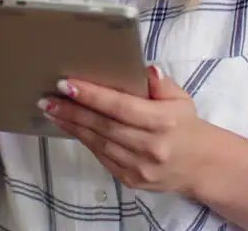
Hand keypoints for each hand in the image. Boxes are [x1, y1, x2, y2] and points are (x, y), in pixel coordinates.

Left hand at [41, 64, 215, 197]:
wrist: (201, 166)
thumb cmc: (186, 125)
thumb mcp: (180, 98)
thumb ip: (160, 83)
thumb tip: (142, 68)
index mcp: (163, 122)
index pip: (120, 107)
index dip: (92, 96)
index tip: (66, 85)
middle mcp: (151, 146)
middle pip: (103, 126)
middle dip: (72, 111)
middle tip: (47, 99)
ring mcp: (140, 167)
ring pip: (98, 143)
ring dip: (72, 126)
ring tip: (51, 111)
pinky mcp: (131, 180)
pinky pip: (102, 157)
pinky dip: (84, 140)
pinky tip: (70, 127)